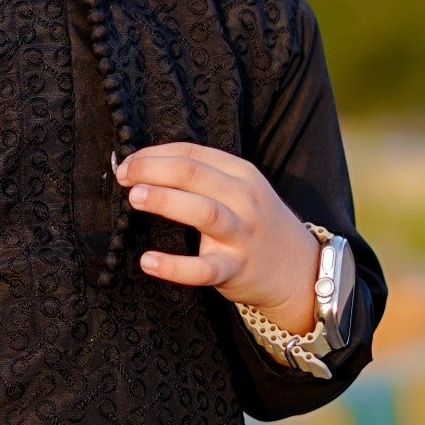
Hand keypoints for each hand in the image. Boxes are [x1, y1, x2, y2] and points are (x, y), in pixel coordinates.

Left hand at [115, 142, 319, 334]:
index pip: (191, 154)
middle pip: (194, 174)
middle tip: (124, 175)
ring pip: (202, 211)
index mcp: (241, 173)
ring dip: (165, 200)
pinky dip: (173, 266)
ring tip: (134, 198)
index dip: (154, 154)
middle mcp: (243, 199)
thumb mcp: (240, 190)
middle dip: (153, 169)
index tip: (127, 162)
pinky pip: (202, 269)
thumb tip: (145, 167)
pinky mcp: (235, 269)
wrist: (299, 270)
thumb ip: (203, 178)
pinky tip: (148, 261)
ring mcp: (241, 234)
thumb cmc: (256, 225)